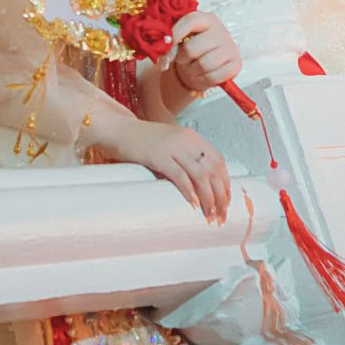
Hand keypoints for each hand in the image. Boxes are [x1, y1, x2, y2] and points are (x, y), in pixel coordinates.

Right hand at [88, 115, 230, 222]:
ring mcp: (172, 147)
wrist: (118, 129)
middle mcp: (186, 140)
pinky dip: (189, 191)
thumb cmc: (143, 141)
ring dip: (208, 198)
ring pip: (200, 175)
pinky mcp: (158, 156)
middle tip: (221, 214)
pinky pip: (179, 176)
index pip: (219, 161)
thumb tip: (202, 186)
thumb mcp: (171, 145)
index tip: (226, 201)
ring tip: (209, 214)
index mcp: (192, 137)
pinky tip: (193, 204)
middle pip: (213, 170)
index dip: (225, 182)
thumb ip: (186, 158)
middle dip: (221, 195)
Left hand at [170, 12, 241, 92]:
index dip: (175, 33)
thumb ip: (171, 38)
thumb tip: (161, 44)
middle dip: (182, 58)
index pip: (190, 20)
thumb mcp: (183, 38)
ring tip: (193, 67)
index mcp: (207, 19)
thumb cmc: (193, 48)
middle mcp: (221, 31)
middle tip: (183, 60)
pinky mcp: (236, 64)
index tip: (165, 45)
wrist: (208, 64)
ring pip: (203, 64)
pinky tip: (203, 74)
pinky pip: (213, 77)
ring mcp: (231, 48)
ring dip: (193, 70)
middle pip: (192, 48)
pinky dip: (204, 79)